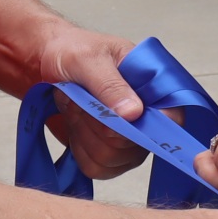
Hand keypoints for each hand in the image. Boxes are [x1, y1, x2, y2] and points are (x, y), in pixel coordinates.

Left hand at [35, 23, 149, 181]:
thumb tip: (134, 114)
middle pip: (135, 145)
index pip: (172, 118)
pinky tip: (74, 123)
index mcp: (152, 86)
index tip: (121, 119)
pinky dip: (79, 148)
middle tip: (82, 98)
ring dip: (84, 133)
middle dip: (98, 124)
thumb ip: (110, 85)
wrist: (45, 61)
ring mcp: (128, 138)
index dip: (151, 127)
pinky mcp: (108, 152)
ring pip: (113, 159)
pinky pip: (97, 168)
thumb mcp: (87, 59)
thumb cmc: (71, 50)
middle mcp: (146, 116)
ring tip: (76, 106)